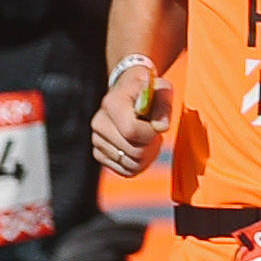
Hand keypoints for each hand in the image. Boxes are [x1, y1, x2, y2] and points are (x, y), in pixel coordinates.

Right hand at [91, 59, 169, 176]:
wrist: (129, 92)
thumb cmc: (148, 90)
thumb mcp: (161, 89)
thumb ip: (164, 106)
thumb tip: (160, 127)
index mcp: (112, 104)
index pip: (132, 130)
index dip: (151, 133)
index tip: (157, 125)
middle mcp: (99, 123)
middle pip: (133, 151)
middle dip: (151, 145)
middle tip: (154, 132)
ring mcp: (96, 140)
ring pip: (130, 164)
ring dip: (147, 156)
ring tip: (147, 138)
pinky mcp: (99, 153)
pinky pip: (125, 171)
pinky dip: (139, 164)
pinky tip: (141, 148)